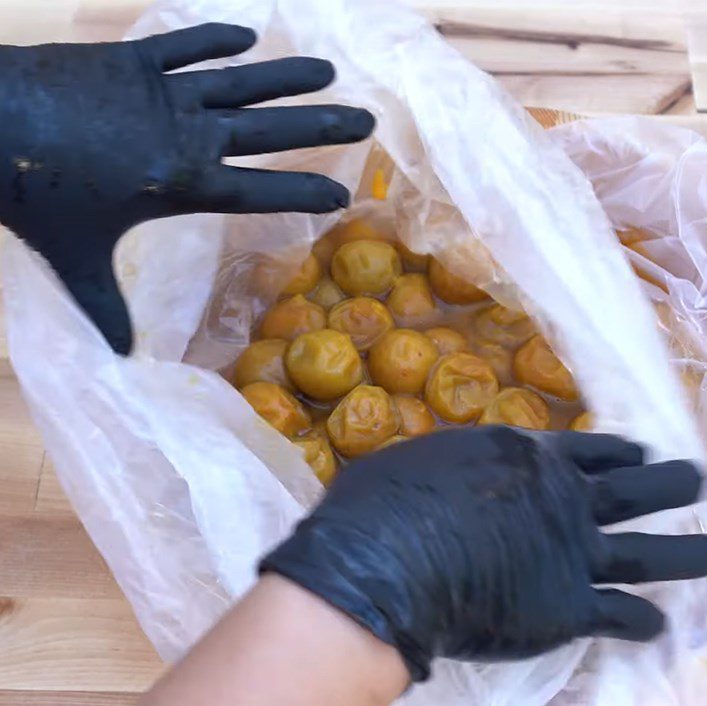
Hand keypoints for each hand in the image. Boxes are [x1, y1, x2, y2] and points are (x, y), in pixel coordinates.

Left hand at [0, 24, 374, 353]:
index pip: (260, 189)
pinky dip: (216, 39)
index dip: (303, 190)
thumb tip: (121, 360)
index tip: (343, 192)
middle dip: (320, 124)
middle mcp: (186, 134)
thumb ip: (105, 308)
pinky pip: (185, 47)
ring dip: (285, 76)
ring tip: (327, 71)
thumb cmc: (34, 195)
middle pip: (268, 129)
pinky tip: (248, 37)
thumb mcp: (75, 260)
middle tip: (365, 116)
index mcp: (182, 182)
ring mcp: (162, 92)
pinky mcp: (132, 61)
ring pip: (240, 82)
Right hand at [261, 427, 706, 680]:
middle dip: (671, 483)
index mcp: (523, 456)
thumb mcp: (419, 463)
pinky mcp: (570, 608)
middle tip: (697, 480)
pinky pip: (622, 615)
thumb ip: (450, 472)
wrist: (388, 564)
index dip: (617, 451)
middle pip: (636, 488)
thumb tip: (439, 480)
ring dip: (688, 553)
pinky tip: (657, 626)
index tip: (640, 453)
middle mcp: (562, 498)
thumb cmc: (382, 506)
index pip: (588, 449)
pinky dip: (644, 622)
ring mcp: (573, 552)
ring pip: (650, 552)